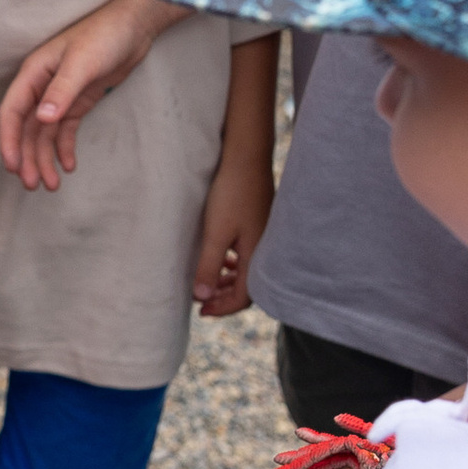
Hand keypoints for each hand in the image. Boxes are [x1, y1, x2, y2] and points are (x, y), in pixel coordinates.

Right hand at [0, 0, 178, 189]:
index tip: (13, 166)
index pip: (12, 112)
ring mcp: (60, 96)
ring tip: (52, 185)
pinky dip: (64, 149)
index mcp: (34, 74)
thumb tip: (41, 119)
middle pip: (27, 129)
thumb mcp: (82, 63)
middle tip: (34, 185)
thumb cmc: (104, 35)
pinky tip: (69, 165)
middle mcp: (42, 87)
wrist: (134, 28)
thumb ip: (61, 91)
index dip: (9, 140)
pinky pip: (65, 131)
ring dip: (45, 159)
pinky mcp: (78, 102)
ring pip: (44, 134)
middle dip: (28, 157)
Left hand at [192, 160, 269, 316]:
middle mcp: (265, 249)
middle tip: (203, 302)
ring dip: (228, 281)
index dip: (222, 308)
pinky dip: (234, 263)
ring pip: (248, 270)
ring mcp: (264, 236)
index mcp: (257, 256)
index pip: (244, 297)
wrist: (246, 158)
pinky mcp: (260, 224)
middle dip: (225, 297)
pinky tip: (222, 258)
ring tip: (209, 283)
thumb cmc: (231, 194)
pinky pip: (249, 254)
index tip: (201, 311)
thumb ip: (209, 266)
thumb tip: (202, 297)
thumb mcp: (215, 233)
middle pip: (249, 287)